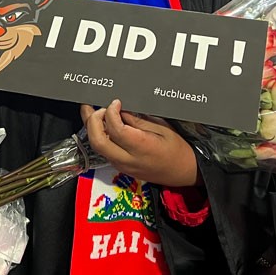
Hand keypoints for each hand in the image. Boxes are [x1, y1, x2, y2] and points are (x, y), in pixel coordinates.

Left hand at [80, 100, 199, 187]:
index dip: (111, 112)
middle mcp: (128, 159)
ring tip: (93, 112)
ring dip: (92, 128)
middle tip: (98, 107)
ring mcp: (122, 165)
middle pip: (97, 141)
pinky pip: (103, 151)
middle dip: (92, 120)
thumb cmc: (177, 150)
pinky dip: (98, 136)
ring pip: (96, 147)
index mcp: (141, 148)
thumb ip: (138, 120)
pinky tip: (102, 126)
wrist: (184, 172)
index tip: (116, 102)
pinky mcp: (120, 167)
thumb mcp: (162, 128)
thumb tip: (120, 110)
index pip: (115, 129)